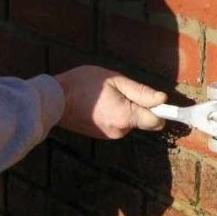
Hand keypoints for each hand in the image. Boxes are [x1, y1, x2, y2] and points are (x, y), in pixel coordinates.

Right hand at [53, 66, 167, 138]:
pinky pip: (118, 124)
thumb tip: (162, 99)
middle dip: (140, 107)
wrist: (53, 100)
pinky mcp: (102, 135)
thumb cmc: (83, 85)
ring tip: (106, 96)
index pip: (157, 121)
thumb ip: (140, 92)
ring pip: (130, 122)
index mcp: (125, 116)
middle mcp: (120, 131)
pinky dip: (115, 115)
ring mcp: (110, 135)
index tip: (163, 102)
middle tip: (122, 91)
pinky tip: (100, 104)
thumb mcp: (114, 80)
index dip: (162, 111)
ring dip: (125, 110)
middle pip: (143, 120)